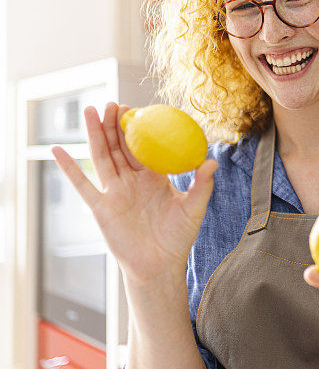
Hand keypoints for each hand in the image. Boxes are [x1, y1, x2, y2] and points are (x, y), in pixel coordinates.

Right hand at [51, 102, 216, 285]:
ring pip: (102, 157)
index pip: (143, 147)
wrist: (160, 266)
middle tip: (113, 103)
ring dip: (95, 135)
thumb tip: (211, 162)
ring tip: (91, 111)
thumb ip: (202, 184)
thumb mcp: (194, 208)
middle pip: (119, 146)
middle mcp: (132, 181)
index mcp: (153, 178)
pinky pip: (82, 184)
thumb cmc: (178, 238)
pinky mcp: (100, 207)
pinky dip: (69, 167)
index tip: (136, 109)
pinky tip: (56, 150)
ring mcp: (114, 192)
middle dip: (115, 124)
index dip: (138, 128)